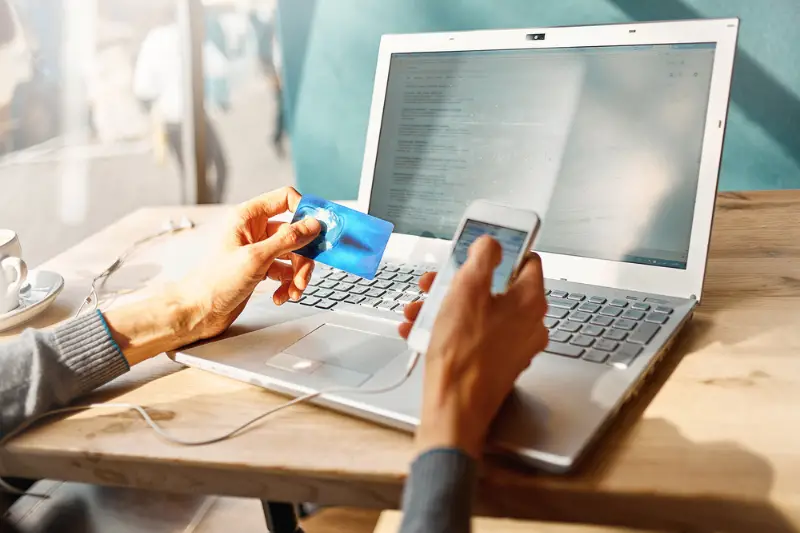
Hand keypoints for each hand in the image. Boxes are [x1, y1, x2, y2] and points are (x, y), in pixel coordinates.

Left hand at [104, 187, 320, 365]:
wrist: (199, 311)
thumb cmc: (215, 282)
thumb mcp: (256, 258)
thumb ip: (287, 239)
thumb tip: (312, 225)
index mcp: (247, 217)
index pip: (285, 199)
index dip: (304, 211)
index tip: (318, 230)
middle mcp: (253, 230)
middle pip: (294, 233)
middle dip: (302, 257)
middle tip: (303, 277)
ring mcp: (257, 250)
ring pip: (292, 254)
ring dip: (296, 275)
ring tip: (293, 291)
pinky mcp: (260, 268)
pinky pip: (284, 271)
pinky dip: (287, 284)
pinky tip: (280, 296)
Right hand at [398, 236, 548, 458]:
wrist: (454, 407)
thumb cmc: (462, 355)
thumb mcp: (466, 291)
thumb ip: (482, 258)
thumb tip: (491, 243)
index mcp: (530, 302)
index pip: (527, 261)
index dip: (500, 252)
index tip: (479, 249)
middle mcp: (529, 324)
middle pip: (497, 287)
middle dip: (460, 282)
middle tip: (437, 283)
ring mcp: (514, 346)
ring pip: (481, 312)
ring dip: (448, 306)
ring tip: (420, 311)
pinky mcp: (497, 363)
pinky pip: (474, 336)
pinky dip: (450, 329)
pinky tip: (423, 332)